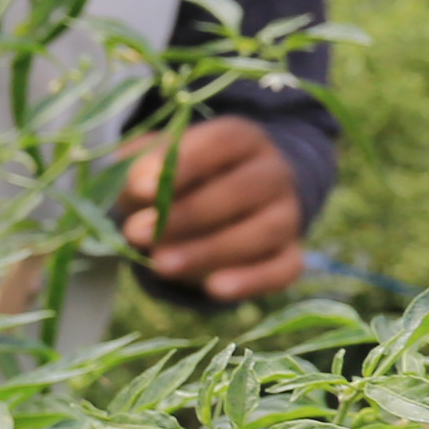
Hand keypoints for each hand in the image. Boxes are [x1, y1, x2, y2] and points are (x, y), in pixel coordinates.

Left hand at [115, 117, 304, 303]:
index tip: (142, 189)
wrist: (213, 210)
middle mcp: (274, 172)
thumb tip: (140, 183)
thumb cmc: (175, 181)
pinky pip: (284, 268)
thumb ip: (140, 168)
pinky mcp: (290, 254)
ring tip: (160, 265)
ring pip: (264, 231)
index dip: (186, 163)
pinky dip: (252, 280)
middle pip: (244, 188)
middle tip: (137, 233)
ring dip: (210, 250)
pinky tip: (214, 288)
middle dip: (188, 214)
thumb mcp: (151, 166)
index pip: (224, 141)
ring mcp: (287, 214)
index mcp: (241, 139)